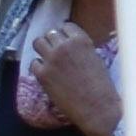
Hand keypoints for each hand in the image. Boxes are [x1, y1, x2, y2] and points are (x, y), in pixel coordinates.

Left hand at [23, 19, 120, 135]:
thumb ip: (81, 49)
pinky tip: (46, 74)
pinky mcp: (42, 74)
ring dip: (42, 49)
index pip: (66, 26)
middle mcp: (64, 46)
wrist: (97, 108)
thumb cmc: (102, 86)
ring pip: (38, 43)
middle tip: (56, 53)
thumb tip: (70, 47)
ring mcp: (51, 59)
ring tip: (47, 59)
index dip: (65, 35)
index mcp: (81, 40)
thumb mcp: (96, 59)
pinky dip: (39, 67)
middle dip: (53, 42)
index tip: (65, 42)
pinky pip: (33, 63)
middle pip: (50, 33)